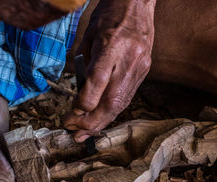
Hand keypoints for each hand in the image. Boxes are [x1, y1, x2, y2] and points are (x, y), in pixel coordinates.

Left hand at [64, 0, 154, 141]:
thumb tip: (79, 93)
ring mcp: (140, 66)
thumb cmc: (109, 15)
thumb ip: (84, 63)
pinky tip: (99, 119)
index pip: (97, 82)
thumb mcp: (89, 34)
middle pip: (111, 100)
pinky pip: (127, 96)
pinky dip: (112, 110)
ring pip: (121, 103)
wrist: (137, 2)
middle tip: (74, 131)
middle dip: (91, 121)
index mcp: (111, 45)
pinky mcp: (145, 70)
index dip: (83, 103)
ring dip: (101, 122)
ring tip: (83, 133)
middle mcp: (129, 59)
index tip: (71, 113)